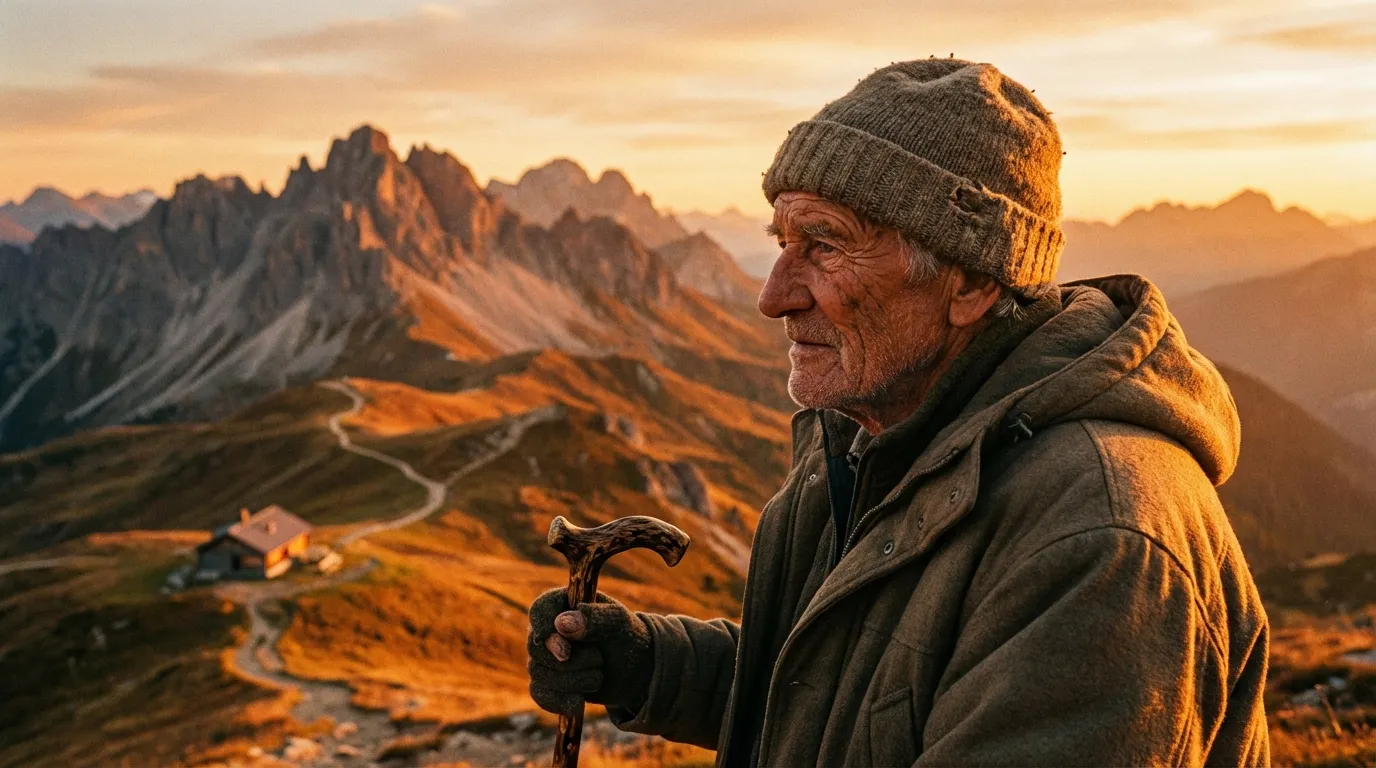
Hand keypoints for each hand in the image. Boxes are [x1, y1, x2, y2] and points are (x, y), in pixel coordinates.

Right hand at [526, 588, 653, 715]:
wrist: (635, 670)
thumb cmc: (626, 636)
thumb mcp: (619, 622)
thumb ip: (594, 618)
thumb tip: (562, 624)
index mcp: (563, 605)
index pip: (540, 610)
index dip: (544, 627)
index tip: (563, 646)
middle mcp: (549, 629)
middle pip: (536, 647)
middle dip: (570, 660)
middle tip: (599, 659)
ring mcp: (545, 657)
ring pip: (538, 673)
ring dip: (572, 680)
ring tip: (598, 676)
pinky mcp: (548, 683)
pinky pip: (540, 694)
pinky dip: (560, 700)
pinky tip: (578, 703)